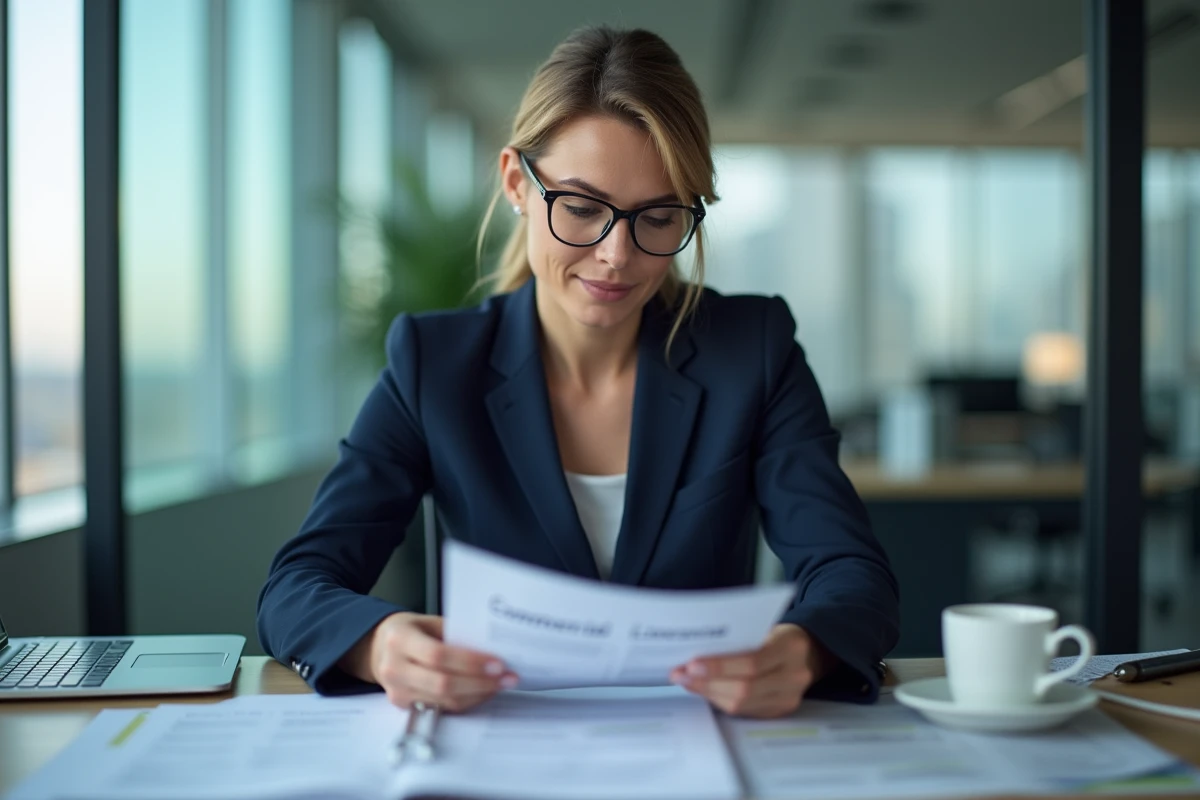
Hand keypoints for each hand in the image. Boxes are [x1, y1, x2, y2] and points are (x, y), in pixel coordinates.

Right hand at [359, 612, 517, 711]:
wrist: (378, 647)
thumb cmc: (410, 631)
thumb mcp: (429, 623)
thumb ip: (455, 634)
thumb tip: (492, 647)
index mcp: (400, 639)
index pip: (437, 655)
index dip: (470, 662)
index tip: (497, 663)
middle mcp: (394, 667)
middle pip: (442, 683)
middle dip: (480, 682)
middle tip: (507, 677)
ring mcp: (397, 690)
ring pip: (444, 700)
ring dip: (478, 694)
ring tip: (501, 684)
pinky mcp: (404, 705)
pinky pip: (442, 707)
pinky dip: (467, 700)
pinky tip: (483, 691)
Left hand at [669, 624, 835, 717]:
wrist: (809, 651)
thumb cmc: (778, 635)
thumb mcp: (764, 627)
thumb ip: (738, 640)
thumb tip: (695, 653)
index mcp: (790, 647)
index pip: (752, 661)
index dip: (720, 666)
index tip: (691, 664)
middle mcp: (795, 675)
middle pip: (745, 688)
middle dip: (708, 682)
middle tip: (681, 675)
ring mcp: (790, 697)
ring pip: (742, 704)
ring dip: (709, 693)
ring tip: (686, 682)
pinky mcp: (781, 711)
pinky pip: (744, 711)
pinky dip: (720, 700)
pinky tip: (704, 689)